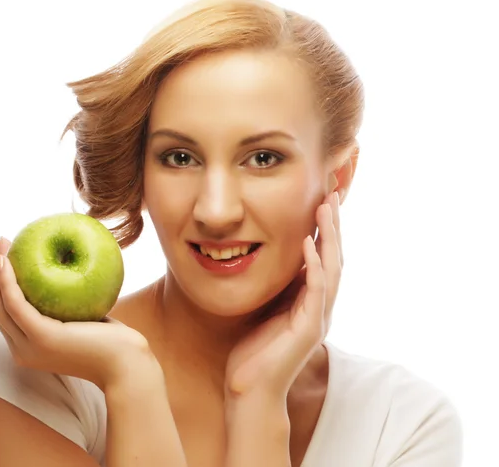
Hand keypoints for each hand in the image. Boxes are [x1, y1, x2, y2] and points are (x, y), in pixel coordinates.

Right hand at [0, 222, 160, 390]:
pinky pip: (16, 305)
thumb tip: (67, 262)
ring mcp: (28, 345)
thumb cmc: (112, 341)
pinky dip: (7, 281)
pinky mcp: (41, 338)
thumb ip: (66, 299)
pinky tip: (4, 258)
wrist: (128, 367)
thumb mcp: (83, 315)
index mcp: (25, 341)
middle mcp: (19, 346)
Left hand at [225, 191, 342, 398]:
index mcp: (310, 301)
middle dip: (333, 224)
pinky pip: (315, 292)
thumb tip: (271, 260)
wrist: (250, 392)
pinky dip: (314, 267)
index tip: (322, 198)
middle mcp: (320, 307)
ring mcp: (317, 319)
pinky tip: (308, 244)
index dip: (324, 228)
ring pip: (332, 269)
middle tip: (333, 192)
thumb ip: (276, 286)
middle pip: (334, 257)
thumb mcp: (265, 308)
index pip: (322, 256)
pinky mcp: (308, 330)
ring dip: (329, 237)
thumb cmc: (253, 352)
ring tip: (327, 206)